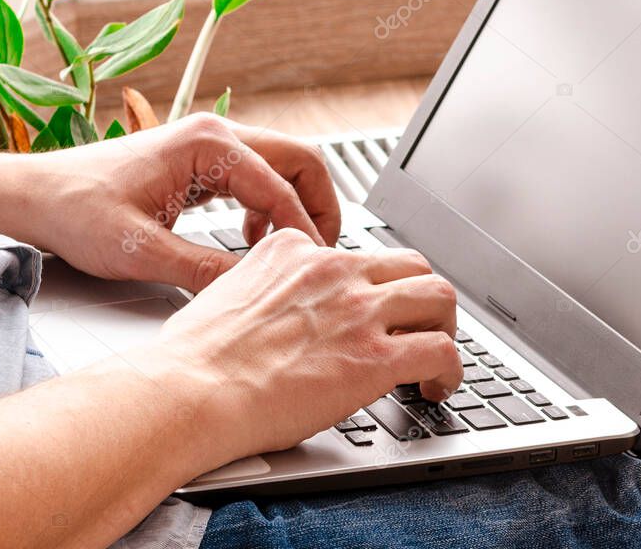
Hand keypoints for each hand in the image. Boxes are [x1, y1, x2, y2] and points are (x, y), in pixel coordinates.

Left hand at [3, 114, 341, 290]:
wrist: (36, 195)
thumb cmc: (75, 209)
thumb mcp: (140, 251)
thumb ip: (202, 270)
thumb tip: (252, 290)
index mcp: (207, 144)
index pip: (281, 185)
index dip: (303, 229)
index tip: (313, 265)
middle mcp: (216, 134)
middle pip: (298, 159)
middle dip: (318, 204)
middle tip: (321, 251)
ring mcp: (210, 144)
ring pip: (282, 165)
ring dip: (295, 204)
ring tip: (292, 250)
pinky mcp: (201, 161)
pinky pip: (256, 176)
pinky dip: (269, 205)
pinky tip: (253, 238)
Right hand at [158, 228, 462, 470]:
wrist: (189, 390)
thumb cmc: (193, 356)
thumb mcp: (225, 289)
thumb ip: (260, 285)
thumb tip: (264, 305)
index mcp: (296, 251)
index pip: (356, 255)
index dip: (370, 287)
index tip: (371, 312)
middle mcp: (334, 270)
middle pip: (411, 263)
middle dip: (421, 297)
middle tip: (418, 327)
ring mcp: (358, 310)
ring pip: (438, 296)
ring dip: (445, 327)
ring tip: (436, 356)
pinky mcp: (375, 357)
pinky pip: (442, 350)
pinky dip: (451, 370)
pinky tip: (437, 387)